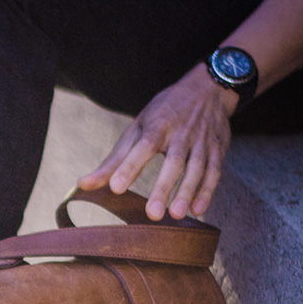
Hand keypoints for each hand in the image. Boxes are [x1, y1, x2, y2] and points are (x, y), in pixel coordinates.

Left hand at [78, 65, 238, 220]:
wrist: (208, 88)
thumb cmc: (165, 113)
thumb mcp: (137, 128)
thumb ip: (114, 160)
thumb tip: (84, 184)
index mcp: (158, 125)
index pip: (142, 147)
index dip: (130, 167)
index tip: (116, 187)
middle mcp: (182, 133)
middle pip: (173, 162)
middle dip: (163, 188)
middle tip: (152, 214)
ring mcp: (202, 141)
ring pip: (197, 168)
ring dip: (187, 192)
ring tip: (175, 215)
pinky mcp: (218, 148)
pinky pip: (215, 171)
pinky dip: (207, 191)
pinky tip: (197, 210)